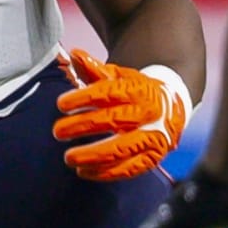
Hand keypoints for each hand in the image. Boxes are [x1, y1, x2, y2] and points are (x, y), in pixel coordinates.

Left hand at [53, 48, 190, 180]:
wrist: (170, 109)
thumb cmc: (135, 92)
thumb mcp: (118, 76)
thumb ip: (95, 69)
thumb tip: (75, 54)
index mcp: (139, 89)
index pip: (108, 92)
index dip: (83, 98)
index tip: (61, 104)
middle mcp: (149, 114)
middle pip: (113, 120)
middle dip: (82, 126)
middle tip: (58, 132)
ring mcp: (153, 137)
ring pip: (121, 149)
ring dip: (93, 155)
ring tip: (68, 158)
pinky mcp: (153, 158)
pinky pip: (129, 169)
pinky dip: (106, 173)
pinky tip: (84, 172)